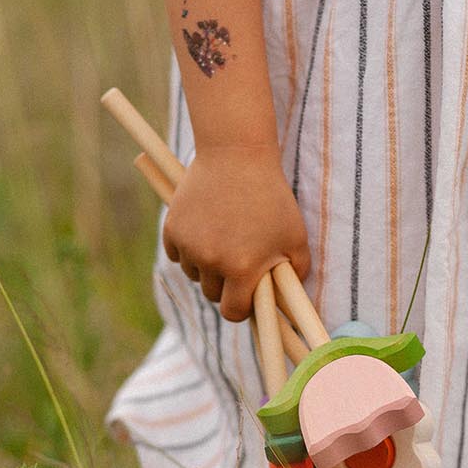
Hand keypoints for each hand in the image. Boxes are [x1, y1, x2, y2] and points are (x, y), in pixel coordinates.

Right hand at [162, 143, 310, 321]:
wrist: (236, 155)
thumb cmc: (271, 197)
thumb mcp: (295, 236)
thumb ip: (295, 273)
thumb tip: (287, 300)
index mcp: (243, 268)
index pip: (233, 312)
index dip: (240, 309)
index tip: (244, 299)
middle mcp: (212, 261)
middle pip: (211, 294)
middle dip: (224, 285)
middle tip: (236, 263)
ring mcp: (189, 245)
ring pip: (193, 274)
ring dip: (205, 266)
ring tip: (222, 240)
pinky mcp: (172, 229)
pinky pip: (177, 255)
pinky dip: (188, 249)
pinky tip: (205, 229)